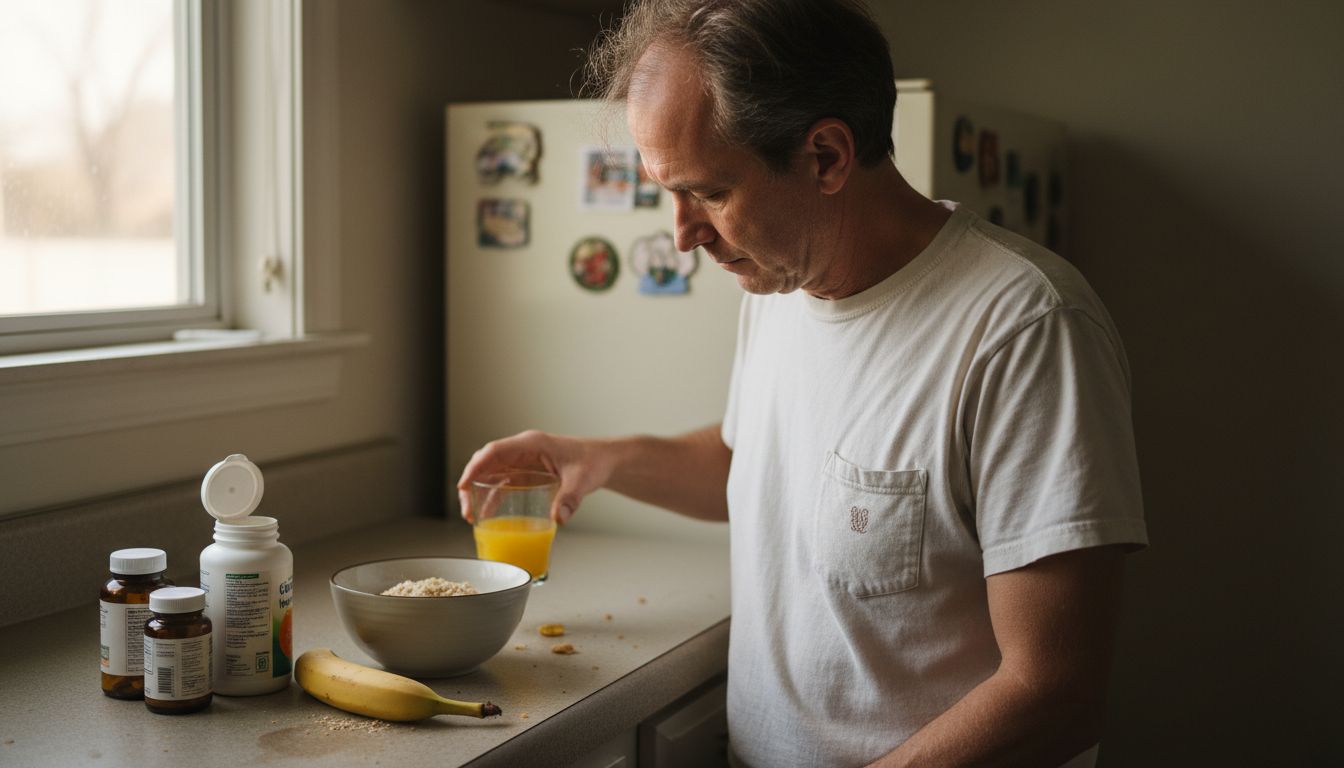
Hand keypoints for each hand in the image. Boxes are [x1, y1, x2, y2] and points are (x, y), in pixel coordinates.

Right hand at [456, 430, 608, 525]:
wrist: (602, 461)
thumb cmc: (592, 462)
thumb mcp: (582, 480)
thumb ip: (570, 499)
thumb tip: (559, 519)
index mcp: (532, 444)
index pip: (495, 451)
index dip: (476, 466)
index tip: (464, 484)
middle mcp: (523, 451)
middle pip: (487, 462)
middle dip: (471, 483)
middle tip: (466, 508)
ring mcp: (523, 462)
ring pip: (491, 473)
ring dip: (478, 492)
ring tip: (470, 515)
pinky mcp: (526, 474)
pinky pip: (502, 483)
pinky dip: (491, 497)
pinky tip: (485, 514)